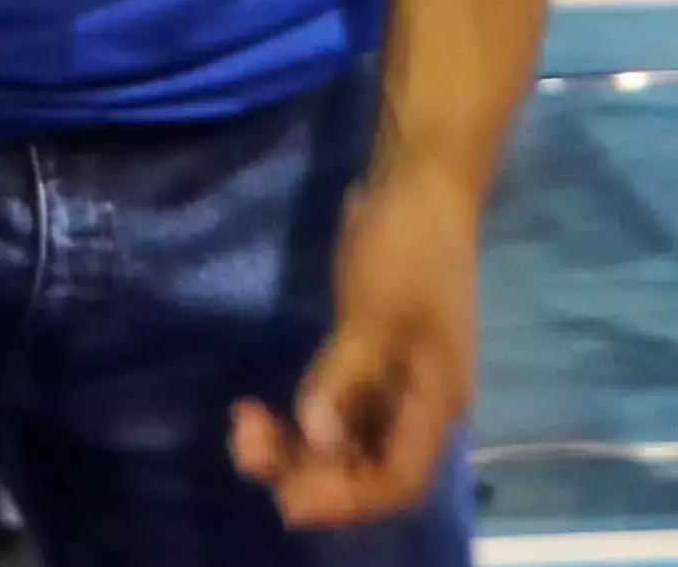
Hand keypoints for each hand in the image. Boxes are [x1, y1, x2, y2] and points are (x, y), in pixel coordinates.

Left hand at [231, 170, 475, 525]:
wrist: (418, 180)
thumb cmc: (407, 244)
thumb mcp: (377, 310)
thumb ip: (346, 376)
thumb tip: (314, 436)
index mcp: (436, 400)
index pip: (397, 479)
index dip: (345, 498)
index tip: (287, 494)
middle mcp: (417, 403)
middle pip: (364, 469)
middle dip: (306, 472)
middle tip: (245, 447)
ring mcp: (393, 381)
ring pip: (342, 443)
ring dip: (293, 448)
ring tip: (241, 428)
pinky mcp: (368, 358)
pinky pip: (332, 411)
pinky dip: (297, 420)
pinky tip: (256, 411)